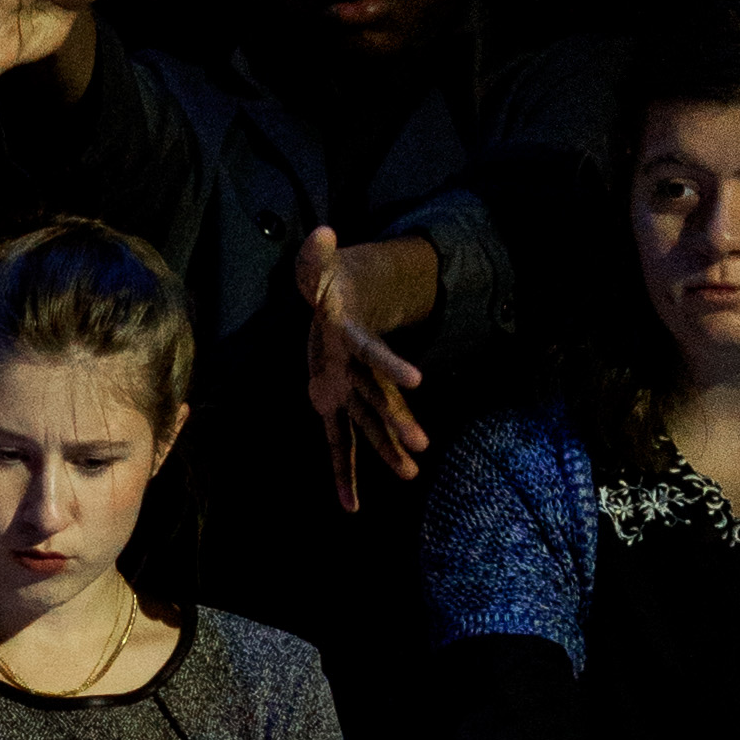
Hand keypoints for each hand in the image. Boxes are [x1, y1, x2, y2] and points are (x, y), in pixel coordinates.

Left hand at [301, 227, 429, 515]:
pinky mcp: (335, 405)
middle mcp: (358, 370)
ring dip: (386, 450)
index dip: (392, 366)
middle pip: (380, 397)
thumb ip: (317, 256)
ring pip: (370, 425)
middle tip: (422, 446)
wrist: (343, 300)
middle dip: (398, 421)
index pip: (374, 354)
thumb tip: (322, 234)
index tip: (417, 382)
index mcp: (352, 340)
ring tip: (409, 474)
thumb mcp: (319, 266)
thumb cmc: (330, 285)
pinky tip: (348, 505)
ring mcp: (350, 390)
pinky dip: (343, 473)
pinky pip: (339, 443)